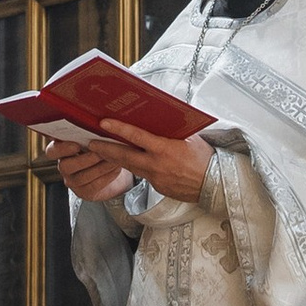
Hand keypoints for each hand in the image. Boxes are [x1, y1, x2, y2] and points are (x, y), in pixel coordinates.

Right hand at [45, 133, 136, 203]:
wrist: (112, 168)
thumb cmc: (102, 146)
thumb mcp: (95, 136)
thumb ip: (90, 130)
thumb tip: (100, 119)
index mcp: (62, 149)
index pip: (52, 150)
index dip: (62, 148)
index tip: (76, 144)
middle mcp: (64, 165)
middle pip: (65, 166)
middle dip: (84, 159)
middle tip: (100, 152)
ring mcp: (72, 181)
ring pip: (81, 177)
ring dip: (99, 167)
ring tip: (114, 159)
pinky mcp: (84, 192)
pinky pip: (93, 186)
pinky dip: (106, 176)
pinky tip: (116, 168)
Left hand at [90, 125, 212, 204]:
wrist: (215, 185)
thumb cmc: (205, 158)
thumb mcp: (190, 138)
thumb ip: (171, 130)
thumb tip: (158, 117)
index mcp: (165, 149)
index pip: (136, 137)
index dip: (118, 129)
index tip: (103, 123)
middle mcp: (156, 165)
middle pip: (124, 156)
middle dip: (105, 149)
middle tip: (90, 143)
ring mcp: (156, 178)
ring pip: (130, 167)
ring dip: (114, 159)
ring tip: (101, 151)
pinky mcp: (158, 188)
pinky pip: (142, 175)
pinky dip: (133, 168)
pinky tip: (127, 162)